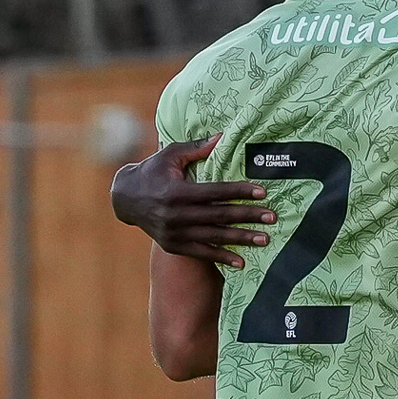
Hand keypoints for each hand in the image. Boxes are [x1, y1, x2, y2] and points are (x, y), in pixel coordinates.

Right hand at [111, 134, 271, 265]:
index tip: (262, 193)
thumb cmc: (152, 171)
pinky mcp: (173, 246)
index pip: (215, 192)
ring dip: (240, 239)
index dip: (239, 192)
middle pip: (218, 216)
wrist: (125, 199)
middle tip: (272, 217)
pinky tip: (241, 262)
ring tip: (264, 239)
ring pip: (213, 237)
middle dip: (247, 216)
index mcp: (176, 192)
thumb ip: (195, 147)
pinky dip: (221, 258)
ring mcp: (174, 233)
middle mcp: (175, 215)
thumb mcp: (170, 155)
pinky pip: (201, 253)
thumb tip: (222, 136)